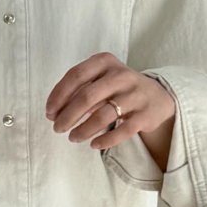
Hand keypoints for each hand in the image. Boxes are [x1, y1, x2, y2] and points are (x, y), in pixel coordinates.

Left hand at [44, 53, 175, 169]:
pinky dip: (105, 141)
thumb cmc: (119, 89)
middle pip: (87, 97)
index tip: (49, 113)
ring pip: (103, 116)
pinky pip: (121, 131)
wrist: (157, 96)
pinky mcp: (144, 116)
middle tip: (57, 129)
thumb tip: (53, 113)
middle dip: (68, 116)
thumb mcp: (100, 80)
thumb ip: (78, 91)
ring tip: (73, 137)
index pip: (76, 76)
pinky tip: (93, 144)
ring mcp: (134, 95)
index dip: (59, 96)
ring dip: (83, 130)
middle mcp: (121, 75)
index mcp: (105, 62)